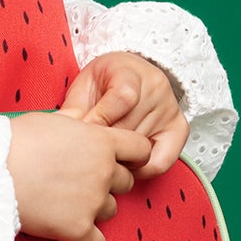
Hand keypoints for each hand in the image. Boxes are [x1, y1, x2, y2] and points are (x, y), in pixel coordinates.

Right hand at [7, 111, 152, 240]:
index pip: (141, 149)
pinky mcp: (76, 229)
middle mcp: (103, 172)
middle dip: (108, 183)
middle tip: (80, 183)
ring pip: (110, 210)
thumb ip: (75, 127)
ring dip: (94, 209)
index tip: (121, 161)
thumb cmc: (12, 141)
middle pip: (126, 182)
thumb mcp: (51, 121)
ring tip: (67, 206)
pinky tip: (76, 239)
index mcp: (101, 142)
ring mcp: (92, 202)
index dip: (132, 156)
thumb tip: (78, 127)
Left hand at [60, 49, 188, 177]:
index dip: (99, 120)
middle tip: (86, 150)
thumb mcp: (85, 87)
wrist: (129, 74)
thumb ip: (75, 109)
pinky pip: (161, 161)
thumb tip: (61, 130)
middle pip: (129, 129)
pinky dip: (140, 168)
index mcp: (132, 72)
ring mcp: (170, 110)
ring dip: (118, 157)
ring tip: (103, 154)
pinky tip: (125, 162)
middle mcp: (157, 90)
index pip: (123, 98)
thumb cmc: (104, 82)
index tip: (82, 132)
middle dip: (103, 144)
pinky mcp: (178, 130)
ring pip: (140, 148)